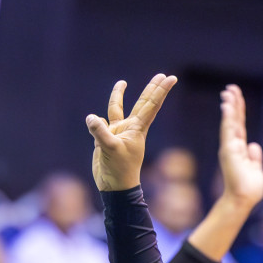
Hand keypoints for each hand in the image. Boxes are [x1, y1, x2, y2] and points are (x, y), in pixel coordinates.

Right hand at [85, 74, 177, 191]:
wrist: (113, 186)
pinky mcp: (106, 139)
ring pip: (118, 109)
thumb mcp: (109, 150)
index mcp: (137, 129)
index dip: (160, 91)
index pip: (151, 105)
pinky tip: (94, 120)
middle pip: (143, 103)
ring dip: (119, 96)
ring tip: (123, 82)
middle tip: (162, 75)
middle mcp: (130, 128)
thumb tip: (91, 117)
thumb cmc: (118, 170)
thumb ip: (100, 132)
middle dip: (152, 89)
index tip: (171, 78)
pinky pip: (101, 124)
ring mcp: (118, 133)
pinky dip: (97, 121)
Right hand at [216, 84, 262, 209]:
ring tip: (228, 92)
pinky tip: (227, 106)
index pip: (239, 125)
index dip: (239, 111)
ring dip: (229, 107)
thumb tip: (254, 145)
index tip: (236, 96)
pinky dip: (227, 118)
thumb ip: (255, 157)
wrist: (243, 200)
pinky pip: (228, 131)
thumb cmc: (249, 189)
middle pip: (234, 120)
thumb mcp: (256, 169)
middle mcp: (233, 146)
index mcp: (240, 149)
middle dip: (233, 104)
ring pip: (230, 123)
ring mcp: (230, 148)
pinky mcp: (229, 151)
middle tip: (231, 88)